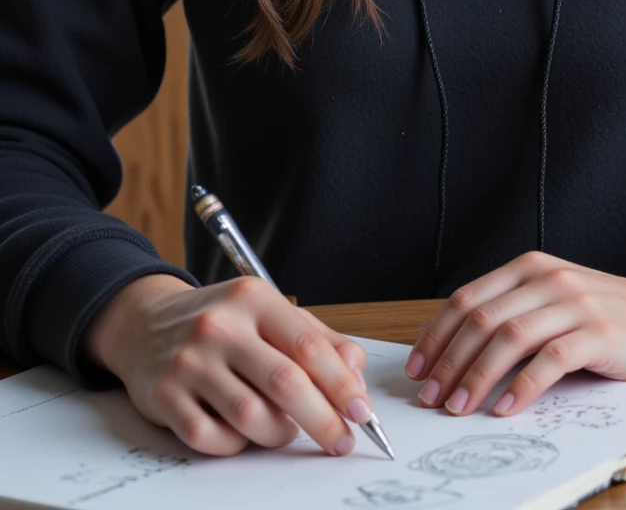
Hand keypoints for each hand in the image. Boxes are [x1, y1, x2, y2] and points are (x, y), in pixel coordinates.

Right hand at [82, 273, 369, 456]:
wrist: (143, 322)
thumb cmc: (220, 321)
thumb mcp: (267, 312)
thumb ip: (316, 338)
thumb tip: (356, 373)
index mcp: (253, 299)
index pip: (308, 346)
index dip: (342, 385)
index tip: (363, 412)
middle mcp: (220, 326)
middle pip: (285, 383)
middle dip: (322, 419)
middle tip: (341, 441)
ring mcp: (189, 362)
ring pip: (252, 417)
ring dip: (278, 434)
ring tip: (284, 429)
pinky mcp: (164, 396)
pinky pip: (212, 439)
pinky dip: (236, 445)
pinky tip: (241, 433)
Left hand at [404, 251, 625, 418]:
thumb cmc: (601, 317)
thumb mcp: (549, 304)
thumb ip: (507, 314)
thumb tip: (446, 346)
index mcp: (529, 267)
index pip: (468, 299)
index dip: (437, 336)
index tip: (416, 370)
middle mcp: (548, 278)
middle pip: (483, 319)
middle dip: (449, 362)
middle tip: (430, 397)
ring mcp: (574, 303)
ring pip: (510, 337)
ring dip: (477, 376)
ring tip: (459, 408)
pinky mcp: (598, 333)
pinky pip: (551, 359)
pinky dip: (524, 385)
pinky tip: (506, 407)